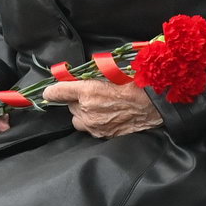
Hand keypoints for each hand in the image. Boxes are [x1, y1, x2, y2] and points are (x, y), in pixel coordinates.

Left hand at [42, 80, 162, 137]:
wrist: (155, 106)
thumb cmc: (137, 83)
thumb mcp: (114, 70)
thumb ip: (93, 72)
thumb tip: (81, 73)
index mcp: (88, 90)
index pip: (58, 92)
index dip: (52, 90)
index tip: (50, 92)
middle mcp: (87, 110)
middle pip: (69, 105)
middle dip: (76, 99)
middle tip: (91, 93)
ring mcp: (94, 125)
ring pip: (78, 119)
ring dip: (83, 113)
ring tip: (99, 106)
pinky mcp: (102, 135)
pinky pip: (91, 128)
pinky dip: (95, 122)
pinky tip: (108, 115)